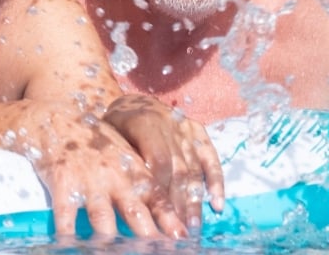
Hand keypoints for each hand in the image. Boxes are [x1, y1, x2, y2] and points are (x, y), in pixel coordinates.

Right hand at [22, 103, 188, 237]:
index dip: (170, 219)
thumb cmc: (97, 141)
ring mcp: (88, 180)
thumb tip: (170, 209)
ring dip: (110, 237)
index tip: (182, 236)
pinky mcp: (62, 183)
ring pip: (101, 216)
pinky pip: (64, 213)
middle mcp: (114, 176)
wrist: (60, 118)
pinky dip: (67, 232)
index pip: (157, 197)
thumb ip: (143, 181)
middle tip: (157, 250)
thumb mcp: (126, 155)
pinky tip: (69, 245)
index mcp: (134, 169)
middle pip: (134, 210)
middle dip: (147, 235)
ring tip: (114, 252)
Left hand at [102, 94, 224, 230]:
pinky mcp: (197, 131)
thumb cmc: (116, 124)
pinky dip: (216, 181)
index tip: (160, 214)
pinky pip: (210, 158)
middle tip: (177, 229)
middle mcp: (170, 126)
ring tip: (193, 225)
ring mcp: (186, 129)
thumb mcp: (111, 135)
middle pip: (178, 170)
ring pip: (193, 169)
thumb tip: (135, 195)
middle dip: (178, 203)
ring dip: (194, 200)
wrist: (132, 99)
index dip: (161, 188)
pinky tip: (217, 203)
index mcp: (146, 123)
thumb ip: (126, 159)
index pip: (159, 160)